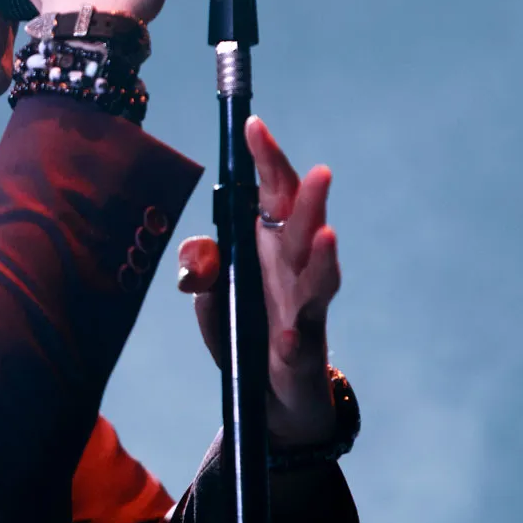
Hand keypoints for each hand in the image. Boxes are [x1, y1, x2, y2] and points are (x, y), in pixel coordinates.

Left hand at [176, 116, 341, 447]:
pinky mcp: (303, 348)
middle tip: (316, 170)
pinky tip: (288, 337)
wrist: (269, 396)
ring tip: (325, 233)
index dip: (266, 159)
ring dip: (321, 256)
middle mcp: (293, 266)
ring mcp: (305, 305)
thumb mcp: (208, 296)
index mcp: (268, 244)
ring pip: (319, 275)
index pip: (271, 192)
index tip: (254, 125)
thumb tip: (197, 249)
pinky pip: (301, 339)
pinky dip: (294, 337)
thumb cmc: (244, 330)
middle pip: (302, 224)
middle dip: (308, 198)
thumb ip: (200, 266)